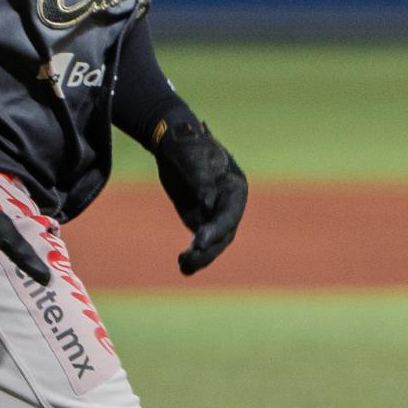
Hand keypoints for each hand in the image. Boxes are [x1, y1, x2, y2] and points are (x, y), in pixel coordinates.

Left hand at [154, 119, 248, 274]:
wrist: (173, 140)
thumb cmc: (186, 144)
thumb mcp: (192, 156)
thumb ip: (200, 178)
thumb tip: (207, 202)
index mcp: (234, 187)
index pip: (230, 214)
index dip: (216, 229)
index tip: (199, 240)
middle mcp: (228, 203)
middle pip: (223, 232)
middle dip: (208, 247)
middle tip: (188, 257)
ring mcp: (215, 213)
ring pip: (213, 242)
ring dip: (201, 257)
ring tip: (183, 266)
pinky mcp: (201, 219)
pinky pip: (201, 242)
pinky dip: (193, 254)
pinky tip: (183, 266)